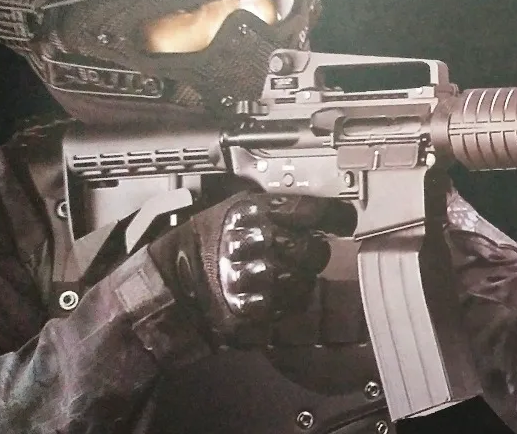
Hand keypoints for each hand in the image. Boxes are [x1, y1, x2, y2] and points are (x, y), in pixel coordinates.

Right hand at [148, 193, 331, 344]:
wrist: (172, 283)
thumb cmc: (204, 242)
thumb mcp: (233, 208)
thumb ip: (275, 207)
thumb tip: (317, 209)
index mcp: (254, 212)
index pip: (313, 211)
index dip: (336, 216)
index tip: (345, 220)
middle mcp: (257, 243)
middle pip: (314, 249)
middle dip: (313, 251)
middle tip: (302, 251)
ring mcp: (256, 278)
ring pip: (305, 280)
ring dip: (299, 277)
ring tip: (280, 273)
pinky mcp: (253, 309)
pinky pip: (290, 306)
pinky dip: (287, 301)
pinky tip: (272, 292)